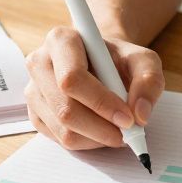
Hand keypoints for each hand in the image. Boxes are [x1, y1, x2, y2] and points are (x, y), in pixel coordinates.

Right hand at [24, 27, 164, 149]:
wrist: (102, 64)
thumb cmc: (119, 60)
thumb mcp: (144, 61)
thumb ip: (148, 81)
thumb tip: (140, 114)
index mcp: (61, 40)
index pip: (72, 78)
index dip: (101, 102)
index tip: (128, 118)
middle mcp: (39, 63)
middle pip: (64, 109)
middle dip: (101, 128)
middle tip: (127, 133)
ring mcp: (33, 90)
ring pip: (63, 129)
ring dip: (96, 138)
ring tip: (117, 130)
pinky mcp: (34, 113)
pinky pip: (59, 140)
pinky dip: (87, 142)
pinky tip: (100, 129)